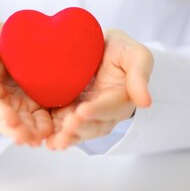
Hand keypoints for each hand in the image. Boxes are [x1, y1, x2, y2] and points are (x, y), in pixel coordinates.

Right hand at [0, 21, 52, 145]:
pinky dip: (46, 125)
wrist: (9, 39)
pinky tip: (54, 130)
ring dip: (33, 133)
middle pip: (6, 122)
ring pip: (24, 125)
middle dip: (18, 131)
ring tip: (43, 137)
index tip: (11, 120)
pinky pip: (39, 118)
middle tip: (30, 138)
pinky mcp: (32, 105)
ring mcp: (15, 107)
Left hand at [46, 29, 152, 149]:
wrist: (98, 48)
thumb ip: (140, 75)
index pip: (110, 107)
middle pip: (94, 125)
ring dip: (66, 137)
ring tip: (54, 142)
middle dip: (80, 127)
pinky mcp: (68, 113)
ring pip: (77, 131)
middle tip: (67, 126)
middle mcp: (103, 112)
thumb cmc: (121, 51)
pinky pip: (62, 127)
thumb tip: (146, 102)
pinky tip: (43, 140)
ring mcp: (85, 115)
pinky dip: (53, 134)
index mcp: (121, 98)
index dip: (98, 110)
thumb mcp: (136, 55)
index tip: (84, 111)